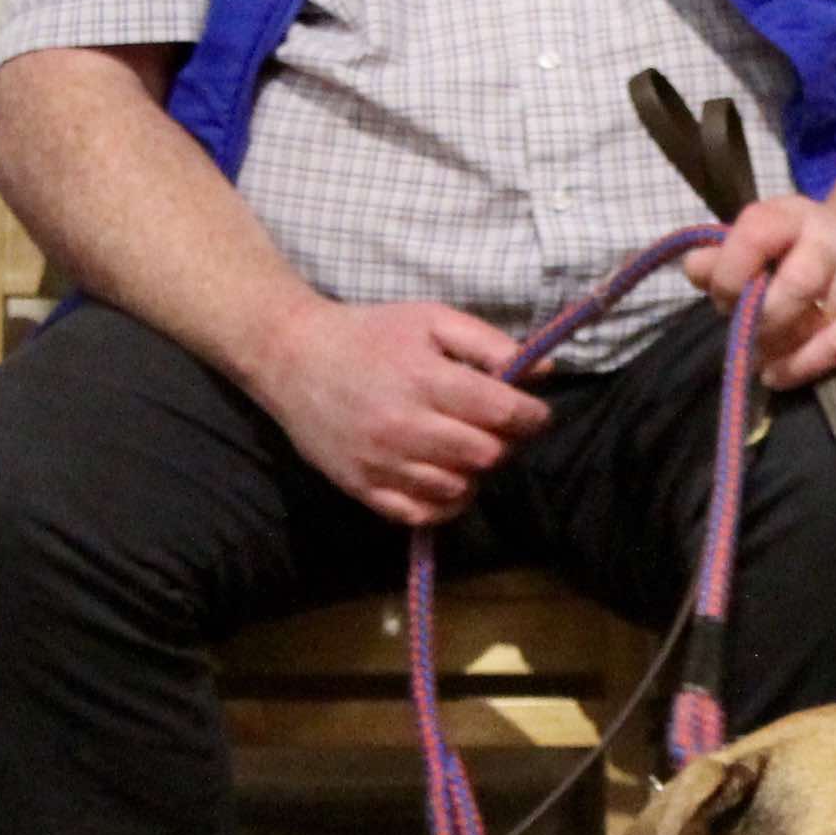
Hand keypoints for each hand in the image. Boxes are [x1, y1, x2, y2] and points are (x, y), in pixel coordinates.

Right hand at [248, 299, 548, 527]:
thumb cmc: (369, 333)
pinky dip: (444, 502)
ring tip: (462, 447)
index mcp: (424, 379)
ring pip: (459, 488)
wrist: (292, 359)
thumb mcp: (431, 319)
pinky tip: (443, 477)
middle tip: (493, 427)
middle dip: (504, 442)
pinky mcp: (363, 488)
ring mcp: (381, 463)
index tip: (533, 412)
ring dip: (473, 472)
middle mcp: (404, 426)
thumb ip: (488, 343)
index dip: (531, 416)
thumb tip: (543, 371)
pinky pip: (422, 515)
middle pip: (486, 455)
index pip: (502, 413)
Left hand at [681, 195, 835, 387]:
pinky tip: (779, 374)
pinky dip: (801, 366)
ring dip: (775, 342)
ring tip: (762, 356)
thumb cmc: (802, 255)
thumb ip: (723, 258)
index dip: (730, 272)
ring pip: (809, 316)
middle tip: (745, 333)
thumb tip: (695, 268)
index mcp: (793, 216)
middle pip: (792, 281)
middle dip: (757, 317)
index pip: (757, 231)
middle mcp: (832, 238)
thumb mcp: (763, 245)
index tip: (725, 299)